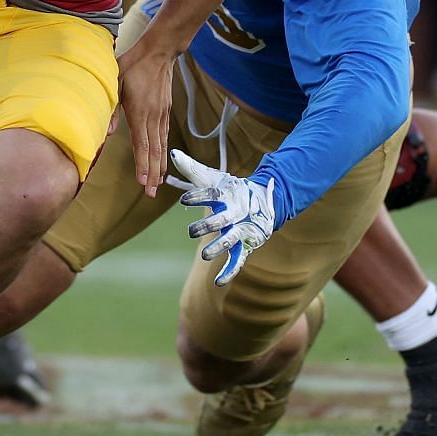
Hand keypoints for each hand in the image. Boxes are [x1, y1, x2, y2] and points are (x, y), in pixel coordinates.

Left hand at [117, 40, 173, 196]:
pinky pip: (165, 136)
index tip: (143, 182)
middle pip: (154, 150)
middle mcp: (154, 116)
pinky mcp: (166, 111)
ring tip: (158, 183)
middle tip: (151, 193)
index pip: (141, 144)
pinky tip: (163, 161)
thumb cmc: (133, 65)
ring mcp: (162, 114)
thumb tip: (106, 133)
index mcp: (140, 111)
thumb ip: (110, 109)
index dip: (142, 165)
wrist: (158, 52)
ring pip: (161, 146)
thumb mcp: (115, 82)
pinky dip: (164, 152)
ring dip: (160, 166)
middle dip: (153, 173)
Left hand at [170, 148, 275, 285]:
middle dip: (207, 225)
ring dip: (218, 247)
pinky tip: (218, 282)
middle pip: (222, 219)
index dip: (198, 197)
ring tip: (204, 255)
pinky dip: (230, 272)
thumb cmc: (231, 190)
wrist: (264, 201)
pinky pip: (238, 260)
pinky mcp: (245, 245)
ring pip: (230, 240)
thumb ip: (192, 169)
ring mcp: (242, 229)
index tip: (183, 200)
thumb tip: (173, 153)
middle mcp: (235, 212)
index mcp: (227, 195)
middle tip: (191, 231)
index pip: (211, 194)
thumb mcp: (213, 178)